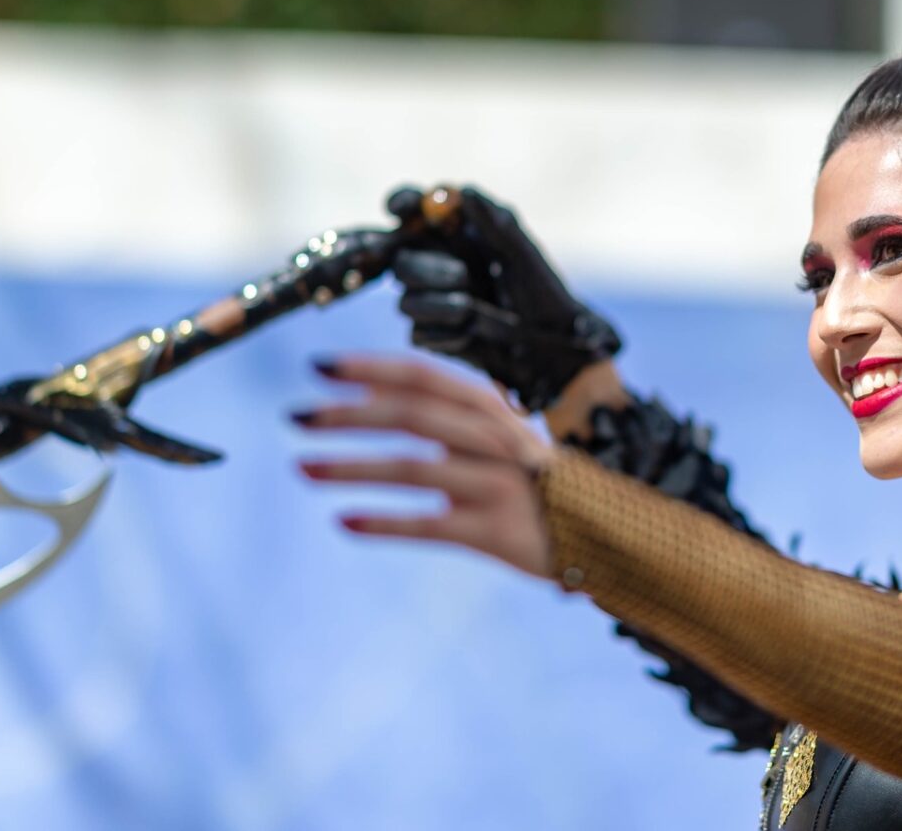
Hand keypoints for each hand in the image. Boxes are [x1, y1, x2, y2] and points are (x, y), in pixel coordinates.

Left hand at [291, 355, 554, 578]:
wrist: (604, 535)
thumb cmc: (534, 483)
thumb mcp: (496, 438)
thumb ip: (445, 418)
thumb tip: (369, 397)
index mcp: (490, 409)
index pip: (424, 376)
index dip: (370, 369)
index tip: (319, 366)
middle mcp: (494, 440)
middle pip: (412, 416)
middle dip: (349, 414)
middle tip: (296, 416)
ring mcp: (496, 486)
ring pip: (413, 468)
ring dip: (352, 466)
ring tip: (302, 466)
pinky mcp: (494, 533)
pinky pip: (429, 526)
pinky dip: (384, 522)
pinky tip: (344, 521)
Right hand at [386, 185, 620, 412]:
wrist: (551, 346)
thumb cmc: (542, 291)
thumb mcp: (523, 252)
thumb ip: (494, 221)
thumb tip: (464, 190)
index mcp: (453, 234)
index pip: (413, 209)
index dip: (403, 204)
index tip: (400, 208)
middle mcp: (434, 263)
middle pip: (398, 257)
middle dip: (424, 266)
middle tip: (461, 275)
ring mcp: (428, 301)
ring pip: (406, 300)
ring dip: (438, 304)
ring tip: (472, 309)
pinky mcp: (431, 335)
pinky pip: (418, 332)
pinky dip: (446, 332)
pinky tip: (473, 333)